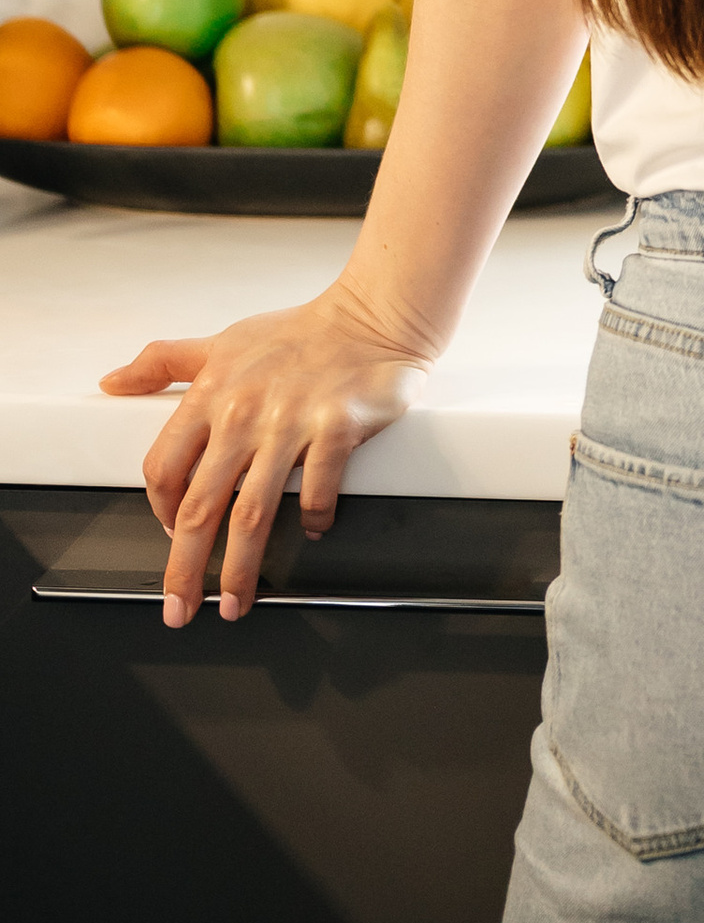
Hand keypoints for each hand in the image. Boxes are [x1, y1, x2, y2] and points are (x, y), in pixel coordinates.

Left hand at [99, 288, 433, 624]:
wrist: (373, 314)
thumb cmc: (298, 333)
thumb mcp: (221, 343)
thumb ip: (163, 363)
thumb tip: (112, 382)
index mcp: (213, 395)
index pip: (164, 468)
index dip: (159, 512)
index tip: (168, 537)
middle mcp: (245, 413)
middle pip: (201, 508)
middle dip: (185, 569)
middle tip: (180, 609)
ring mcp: (292, 423)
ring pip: (253, 515)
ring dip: (240, 570)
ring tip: (235, 603)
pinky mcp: (337, 429)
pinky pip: (318, 491)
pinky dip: (314, 520)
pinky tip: (313, 531)